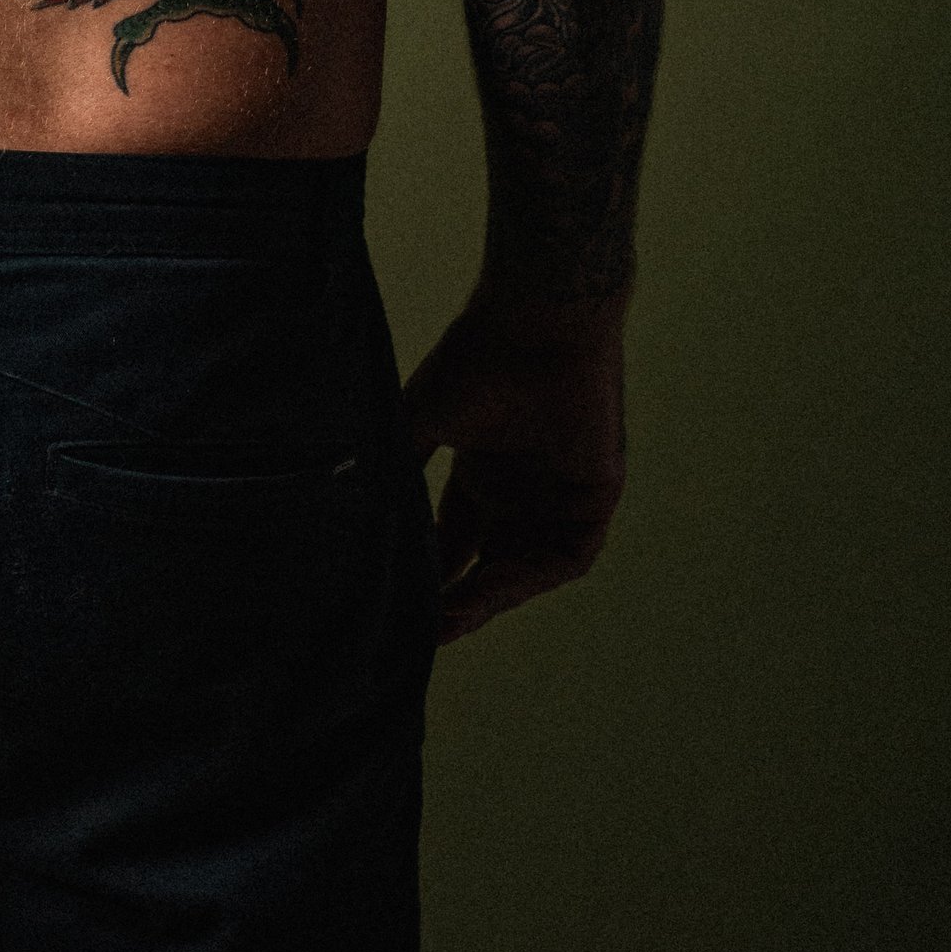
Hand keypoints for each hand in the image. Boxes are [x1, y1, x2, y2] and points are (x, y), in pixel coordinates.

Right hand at [400, 289, 626, 641]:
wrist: (537, 323)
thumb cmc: (477, 360)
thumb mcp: (421, 421)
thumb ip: (399, 471)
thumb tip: (355, 517)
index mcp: (480, 471)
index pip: (454, 540)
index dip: (430, 573)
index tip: (400, 605)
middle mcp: (518, 489)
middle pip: (487, 562)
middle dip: (459, 599)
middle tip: (426, 628)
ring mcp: (557, 495)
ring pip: (523, 567)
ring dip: (489, 596)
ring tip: (451, 617)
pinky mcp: (594, 496)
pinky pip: (568, 557)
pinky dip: (529, 578)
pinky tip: (492, 590)